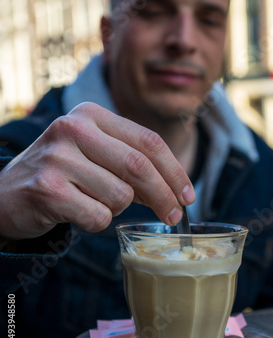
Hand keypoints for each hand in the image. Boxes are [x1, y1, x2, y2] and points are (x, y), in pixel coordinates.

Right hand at [0, 103, 195, 239]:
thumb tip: (175, 188)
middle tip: (174, 216)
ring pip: (120, 196)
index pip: (148, 141)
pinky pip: (98, 216)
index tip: (188, 195)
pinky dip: (96, 222)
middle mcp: (73, 128)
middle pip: (139, 166)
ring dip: (117, 209)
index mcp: (91, 115)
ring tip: (93, 202)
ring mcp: (58, 157)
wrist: (5, 192)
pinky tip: (77, 213)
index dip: (174, 171)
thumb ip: (130, 161)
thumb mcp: (93, 153)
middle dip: (164, 196)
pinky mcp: (48, 188)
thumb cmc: (61, 173)